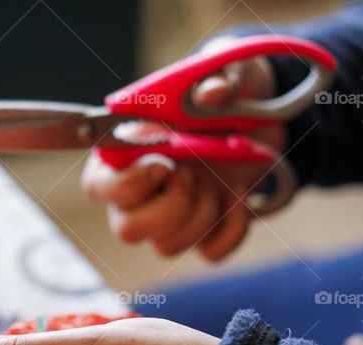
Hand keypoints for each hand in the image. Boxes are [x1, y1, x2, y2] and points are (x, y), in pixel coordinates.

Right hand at [80, 37, 284, 260]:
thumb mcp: (225, 73)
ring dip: (202, 212)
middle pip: (127, 230)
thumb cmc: (224, 96)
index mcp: (124, 156)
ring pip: (167, 246)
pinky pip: (210, 252)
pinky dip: (232, 227)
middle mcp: (138, 195)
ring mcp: (169, 219)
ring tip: (217, 178)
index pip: (98, 188)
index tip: (163, 165)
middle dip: (168, 207)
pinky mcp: (202, 234)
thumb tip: (211, 94)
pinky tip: (239, 195)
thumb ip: (216, 76)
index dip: (127, 185)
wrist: (264, 121)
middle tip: (191, 174)